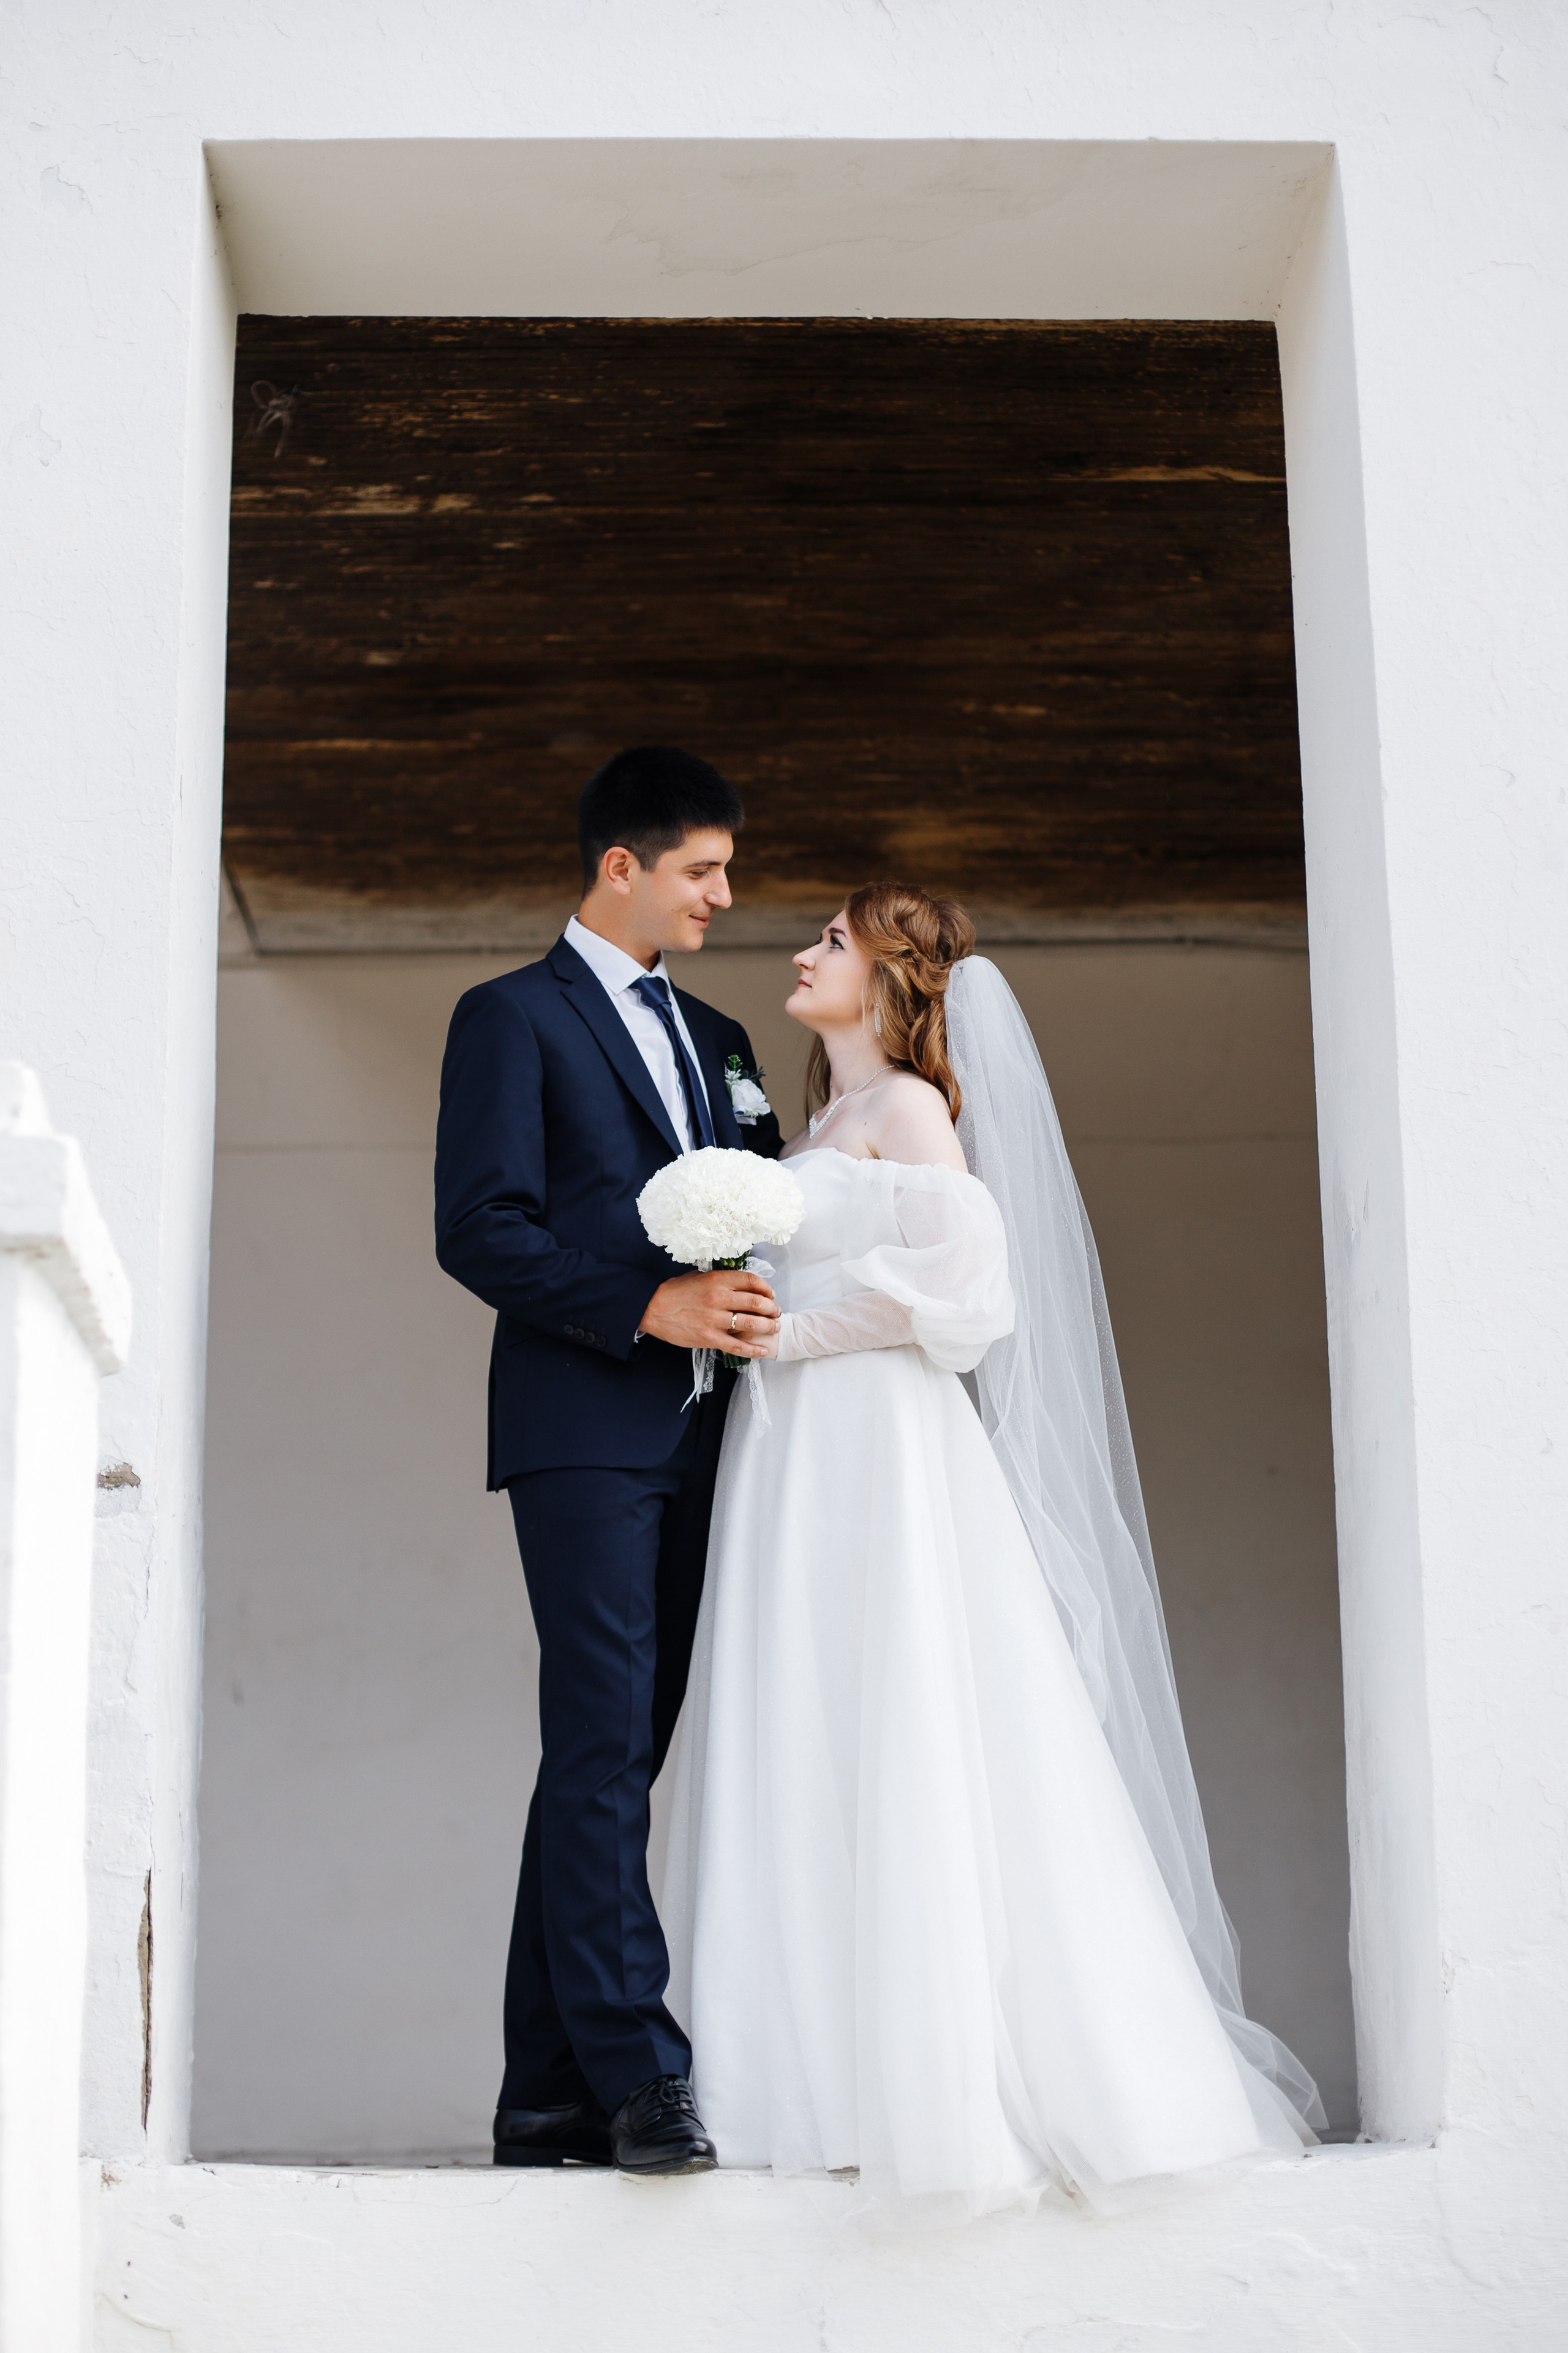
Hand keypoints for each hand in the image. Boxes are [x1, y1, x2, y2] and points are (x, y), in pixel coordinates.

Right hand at [638, 1268, 779, 1357]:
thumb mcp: (700, 1277)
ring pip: (751, 1324)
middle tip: (776, 1313)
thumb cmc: (676, 1292)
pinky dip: (752, 1349)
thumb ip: (721, 1280)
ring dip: (768, 1327)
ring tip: (774, 1328)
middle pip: (756, 1302)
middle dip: (771, 1309)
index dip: (767, 1288)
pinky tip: (761, 1351)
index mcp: (717, 1280)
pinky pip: (737, 1346)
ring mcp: (714, 1319)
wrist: (653, 1308)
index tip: (771, 1294)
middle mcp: (718, 1298)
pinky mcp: (709, 1337)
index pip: (751, 1281)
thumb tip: (742, 1285)